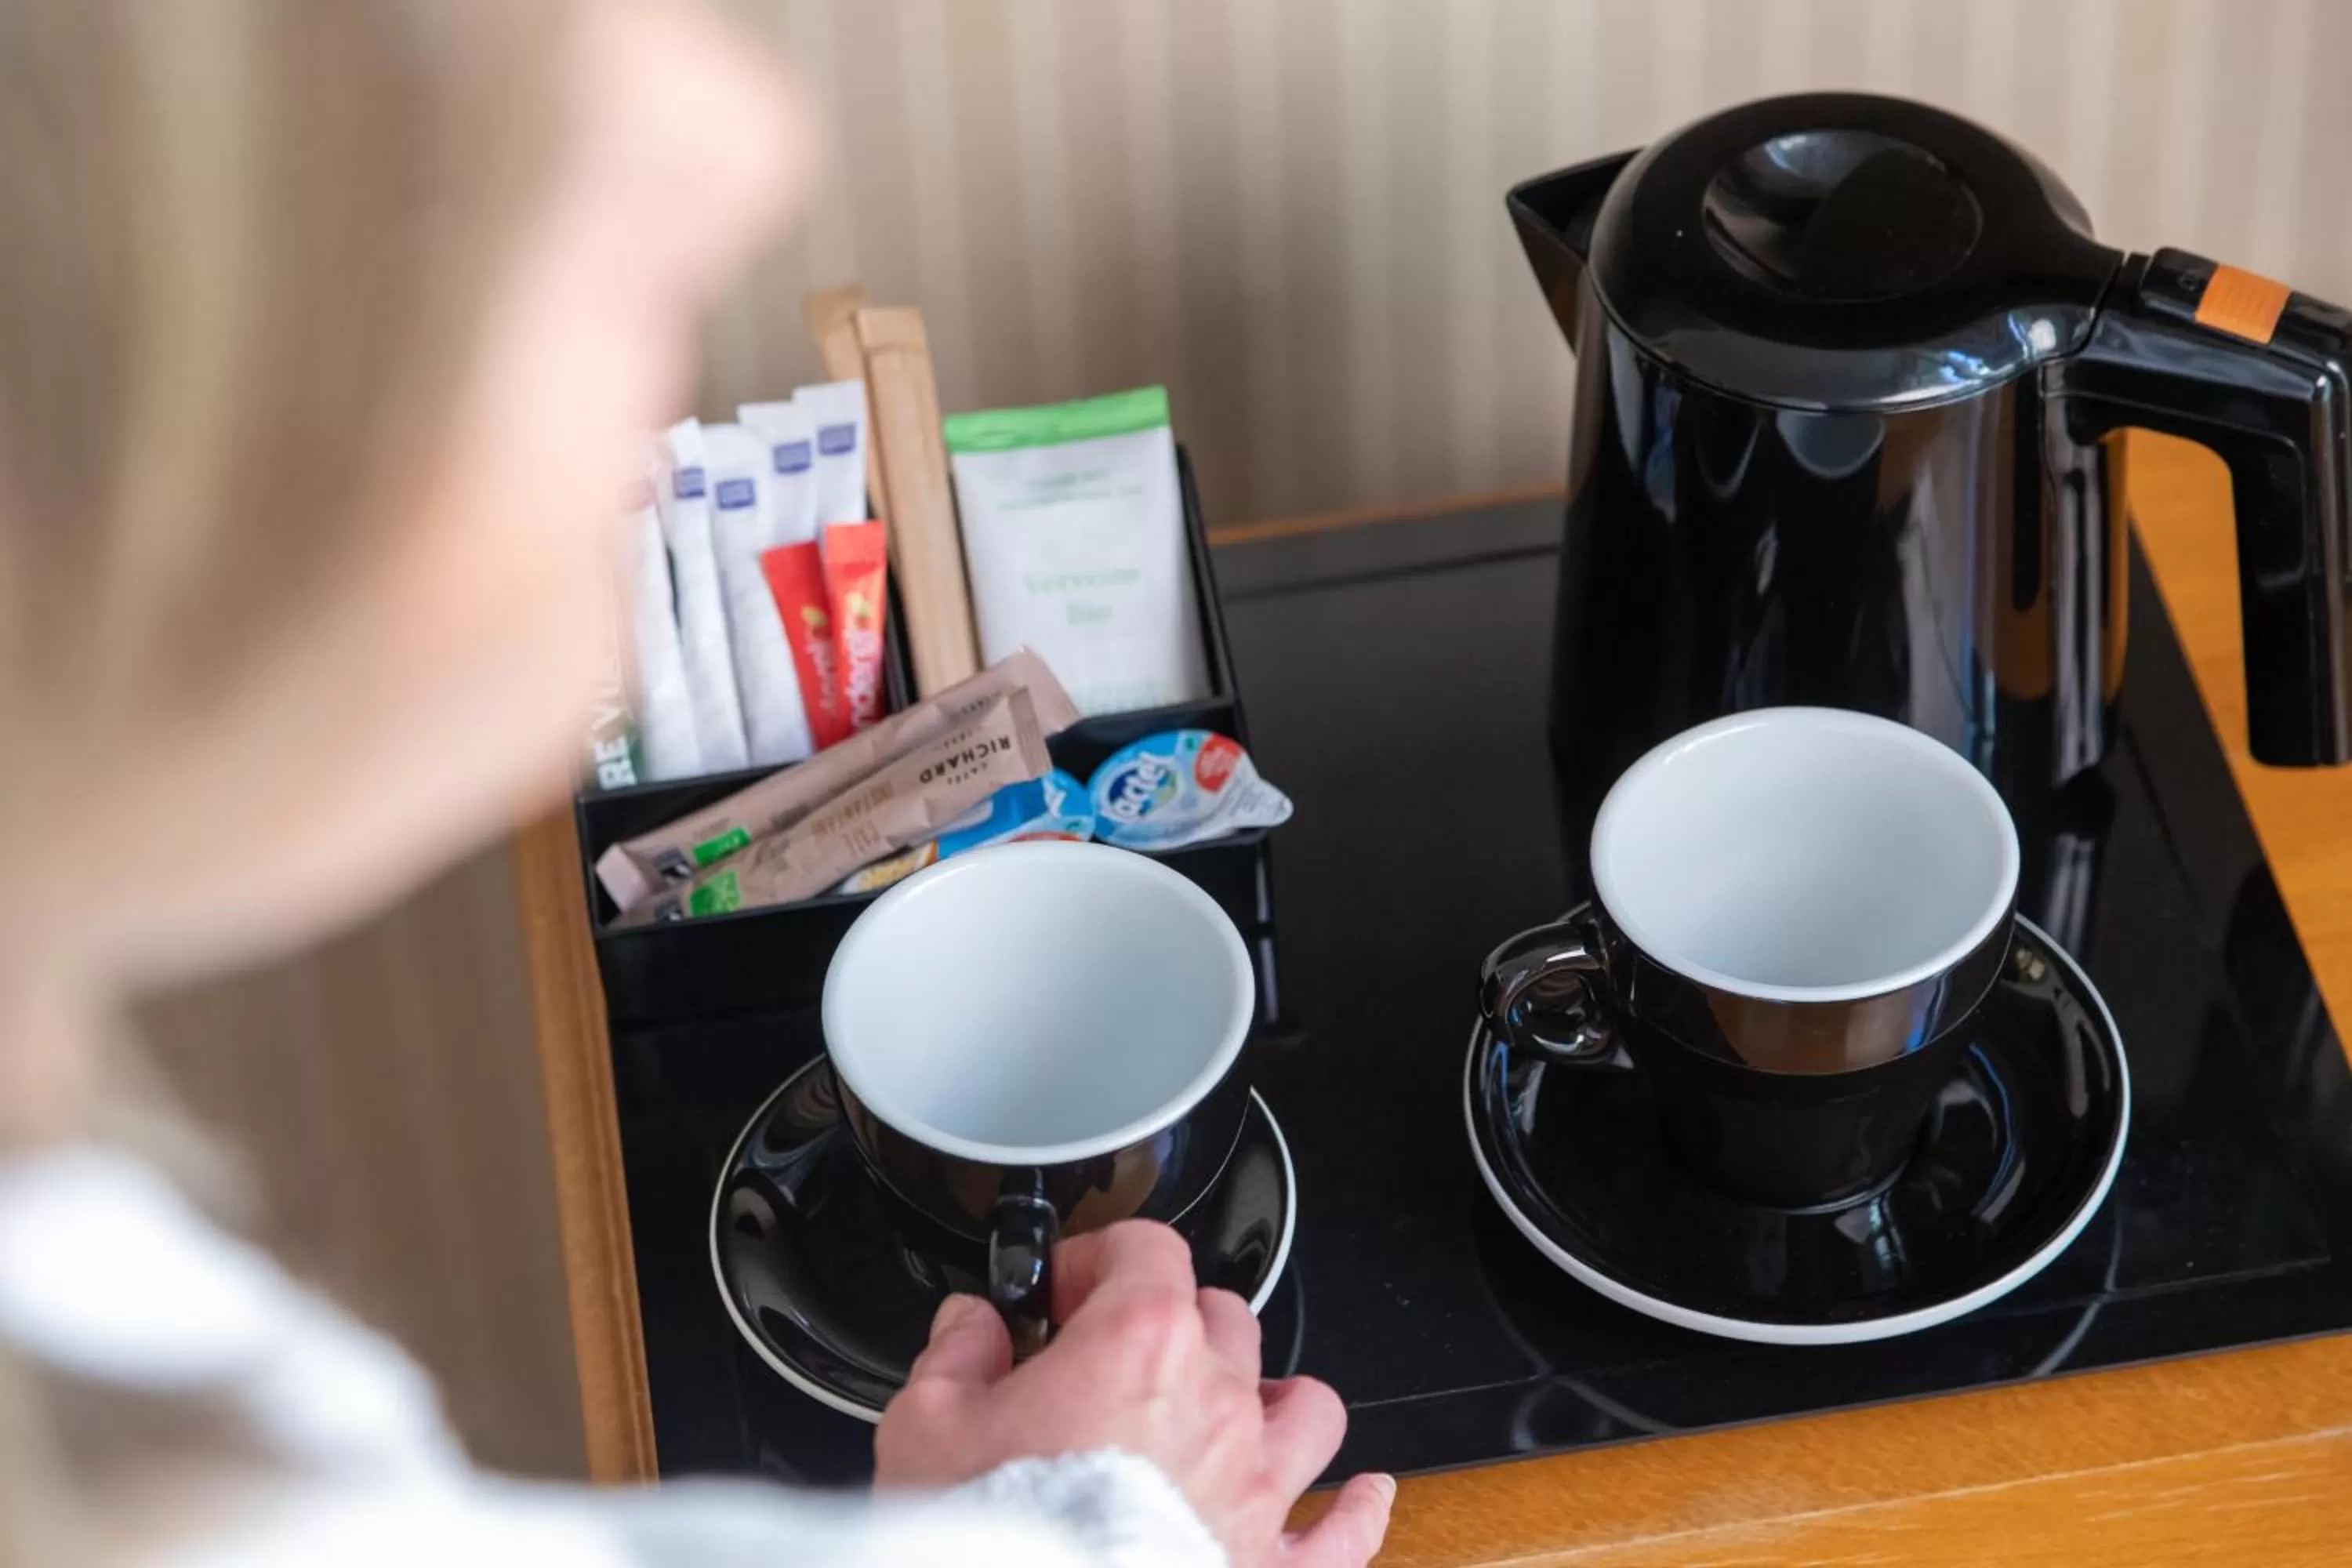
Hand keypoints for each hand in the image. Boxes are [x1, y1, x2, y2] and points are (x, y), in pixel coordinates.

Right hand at [875, 1220, 1393, 1566]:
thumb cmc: (990, 1533)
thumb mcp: (926, 1426)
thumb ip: (956, 1358)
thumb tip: (970, 1326)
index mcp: (1139, 1343)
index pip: (1145, 1248)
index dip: (1098, 1257)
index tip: (1064, 1289)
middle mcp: (1215, 1400)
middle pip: (1223, 1316)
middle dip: (1172, 1320)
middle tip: (1120, 1352)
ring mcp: (1255, 1485)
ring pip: (1305, 1405)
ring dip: (1274, 1396)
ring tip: (1243, 1404)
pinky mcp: (1273, 1566)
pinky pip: (1344, 1531)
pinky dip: (1357, 1509)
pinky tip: (1364, 1496)